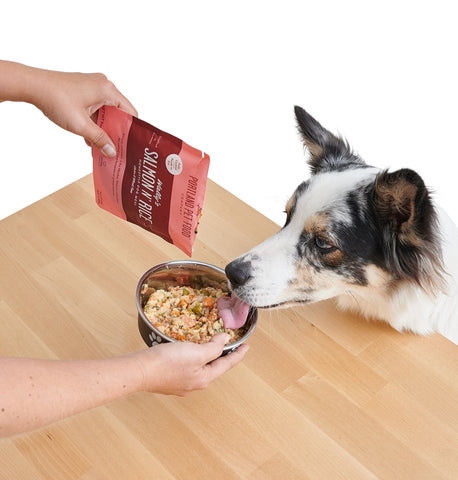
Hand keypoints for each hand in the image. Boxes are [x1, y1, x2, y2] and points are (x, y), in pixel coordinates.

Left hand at [30, 69, 137, 156]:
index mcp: (107, 90)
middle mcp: (103, 85)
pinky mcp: (84, 88)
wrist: (32, 85)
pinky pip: (96, 106)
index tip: (128, 143)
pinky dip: (94, 120)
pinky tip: (89, 135)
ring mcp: (93, 85)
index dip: (130, 129)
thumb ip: (99, 139)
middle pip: (118, 111)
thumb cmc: (55, 99)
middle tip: (114, 147)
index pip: (130, 111)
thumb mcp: (80, 125)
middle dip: (115, 130)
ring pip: (105, 110)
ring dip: (103, 127)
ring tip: (99, 144)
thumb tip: (112, 151)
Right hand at [131, 334, 249, 396]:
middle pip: (213, 367)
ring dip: (205, 356)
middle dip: (221, 356)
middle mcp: (194, 385)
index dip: (238, 354)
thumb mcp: (196, 352)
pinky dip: (191, 358)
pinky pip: (186, 368)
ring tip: (208, 345)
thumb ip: (214, 347)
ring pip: (199, 368)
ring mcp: (180, 384)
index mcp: (204, 378)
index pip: (227, 365)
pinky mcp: (169, 380)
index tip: (247, 347)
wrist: (140, 371)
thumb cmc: (168, 362)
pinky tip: (187, 352)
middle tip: (228, 344)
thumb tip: (225, 340)